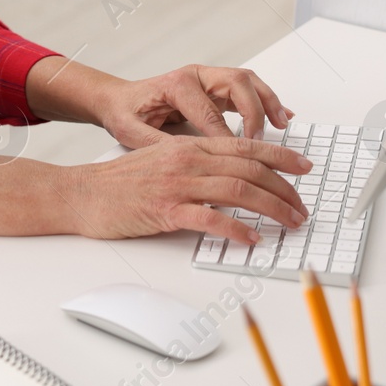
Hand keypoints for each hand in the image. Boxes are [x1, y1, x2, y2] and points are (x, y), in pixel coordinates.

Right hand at [53, 135, 310, 244]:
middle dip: (284, 188)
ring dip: (272, 208)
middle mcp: (186, 160)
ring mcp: (176, 184)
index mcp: (187, 146)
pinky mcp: (165, 210)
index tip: (304, 168)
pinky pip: (211, 218)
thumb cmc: (118, 182)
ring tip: (289, 223)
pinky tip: (251, 239)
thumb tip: (232, 177)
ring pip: (238, 190)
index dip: (280, 157)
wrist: (81, 193)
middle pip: (249, 168)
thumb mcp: (161, 160)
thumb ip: (195, 164)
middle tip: (302, 207)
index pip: (245, 146)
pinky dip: (237, 229)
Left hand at [93, 64, 293, 147]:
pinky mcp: (214, 87)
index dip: (227, 137)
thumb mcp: (131, 132)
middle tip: (261, 140)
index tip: (238, 160)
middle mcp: (194, 76)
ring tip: (283, 124)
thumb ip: (157, 145)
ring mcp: (206, 78)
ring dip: (268, 101)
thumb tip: (187, 162)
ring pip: (247, 81)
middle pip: (237, 83)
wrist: (117, 99)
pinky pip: (247, 89)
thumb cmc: (124, 112)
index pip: (210, 112)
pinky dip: (266, 101)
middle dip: (255, 111)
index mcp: (175, 85)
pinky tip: (280, 117)